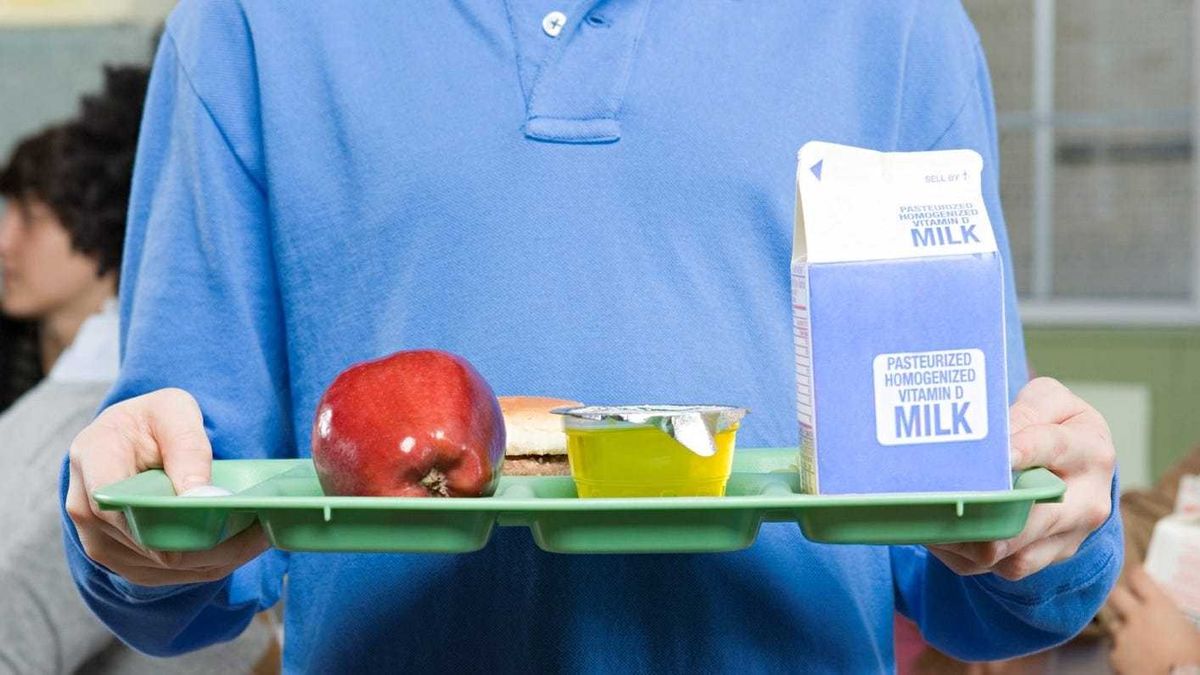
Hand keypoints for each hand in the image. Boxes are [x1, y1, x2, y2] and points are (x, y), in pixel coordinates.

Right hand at [66, 388, 268, 585]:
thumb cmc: (151, 421)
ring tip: (262, 533)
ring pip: (169, 567)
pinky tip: (243, 545)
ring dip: (221, 556)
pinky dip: (213, 563)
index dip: (172, 518)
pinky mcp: (125, 562)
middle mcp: (87, 510)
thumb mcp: (173, 410)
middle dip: (214, 541)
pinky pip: (174, 575)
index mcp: (93, 459)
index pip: (122, 503)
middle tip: (264, 525)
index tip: (225, 511)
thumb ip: (187, 447)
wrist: (127, 440)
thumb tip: (201, 496)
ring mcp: (102, 543)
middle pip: (154, 544)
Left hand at [927, 377, 1114, 579]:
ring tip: (930, 522)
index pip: (1053, 448)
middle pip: (1038, 519)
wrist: (1079, 466)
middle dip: (992, 515)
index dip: (1023, 450)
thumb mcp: (1047, 403)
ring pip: (1017, 556)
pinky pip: (1002, 568)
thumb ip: (1026, 411)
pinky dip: (966, 555)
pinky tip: (937, 534)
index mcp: (1090, 451)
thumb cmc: (1054, 426)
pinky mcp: (1046, 559)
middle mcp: (1087, 502)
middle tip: (950, 502)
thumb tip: (997, 439)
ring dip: (970, 542)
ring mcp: (1068, 537)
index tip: (997, 455)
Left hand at [1109, 564, 1199, 673]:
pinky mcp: (1115, 657)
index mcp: (1159, 607)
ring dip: (1123, 629)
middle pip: (1114, 594)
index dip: (1136, 575)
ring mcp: (1122, 637)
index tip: (1137, 577)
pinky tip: (1136, 660)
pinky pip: (1114, 650)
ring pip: (1113, 624)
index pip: (1137, 576)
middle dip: (1120, 598)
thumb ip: (1177, 617)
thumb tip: (1174, 614)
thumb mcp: (1194, 632)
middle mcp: (1135, 617)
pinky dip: (1122, 653)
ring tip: (1139, 641)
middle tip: (1129, 605)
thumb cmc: (1194, 659)